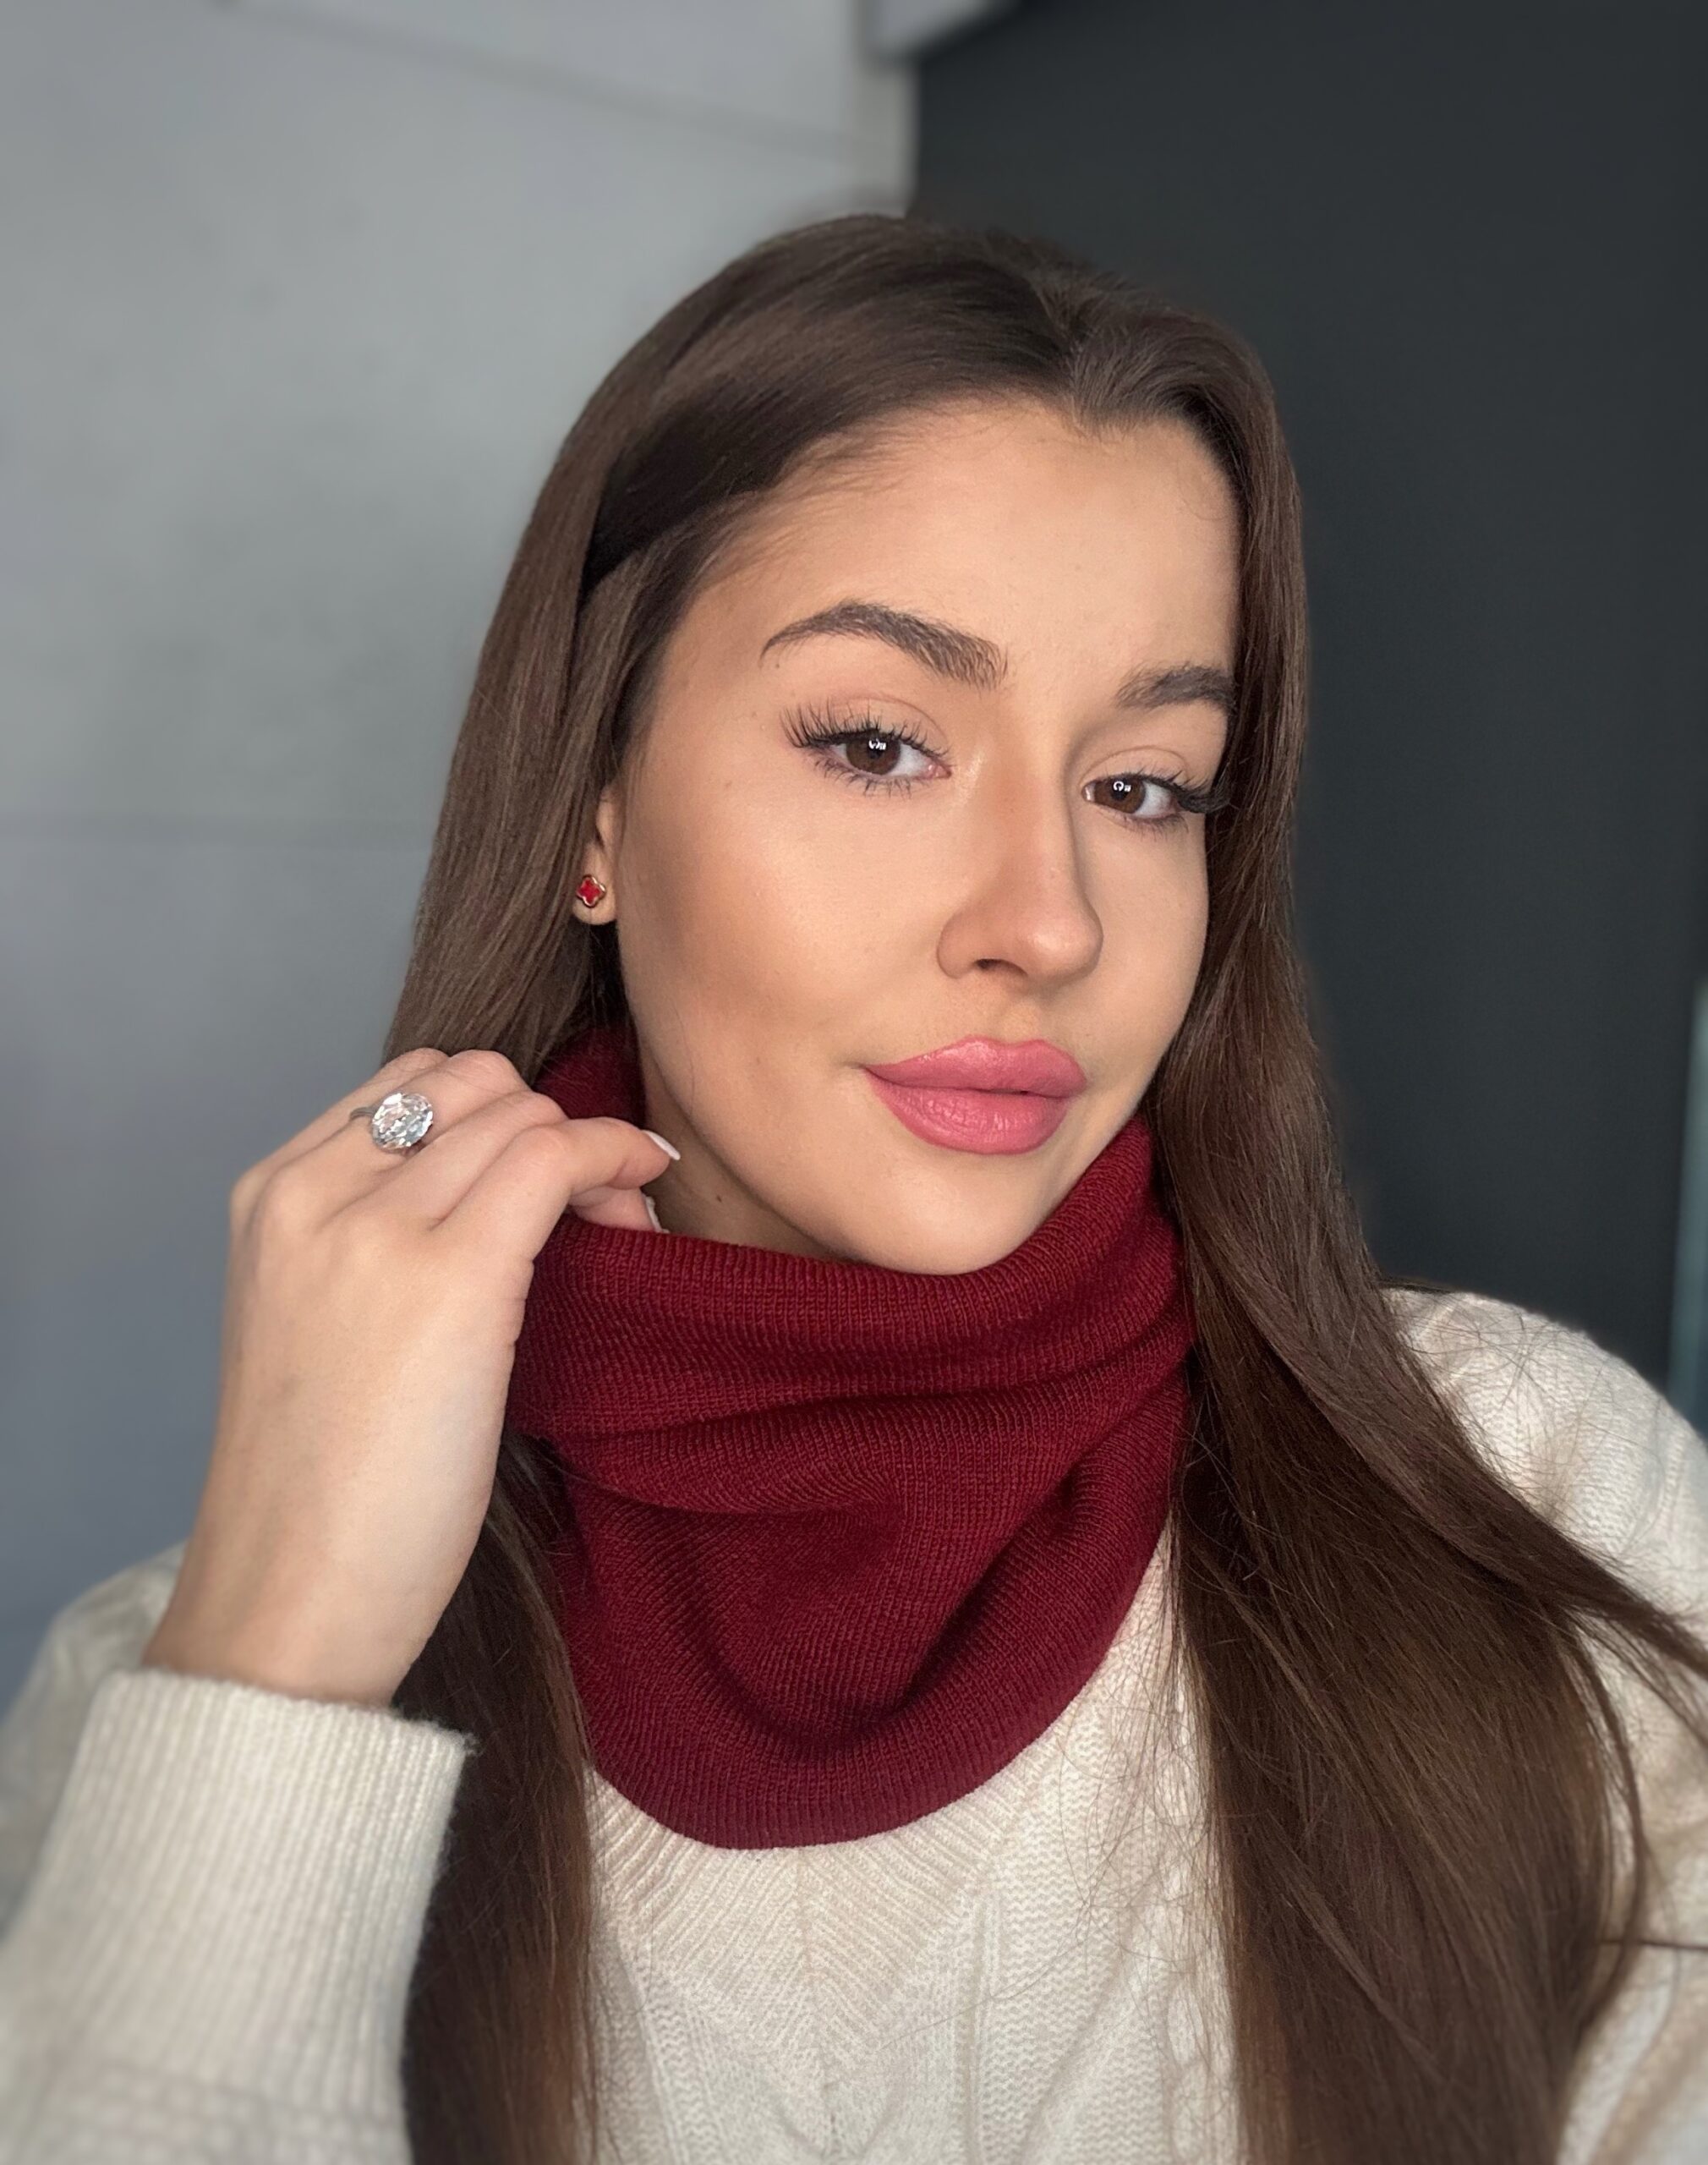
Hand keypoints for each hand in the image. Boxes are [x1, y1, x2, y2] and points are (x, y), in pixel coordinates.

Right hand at [140, 1046, 673, 1709]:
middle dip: (545, 1125)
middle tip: (591, 1207)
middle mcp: (313, 1191)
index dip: (495, 1116)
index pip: (410, 1083)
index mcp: (271, 1196)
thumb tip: (503, 1188)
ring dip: (589, 1151)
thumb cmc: (317, 1488)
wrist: (286, 1599)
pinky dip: (614, 1156)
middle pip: (472, 1083)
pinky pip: (554, 1157)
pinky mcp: (452, 1277)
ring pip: (520, 1113)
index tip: (543, 1182)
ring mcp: (376, 1228)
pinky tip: (641, 1196)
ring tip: (616, 1228)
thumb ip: (378, 1240)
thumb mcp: (321, 1322)